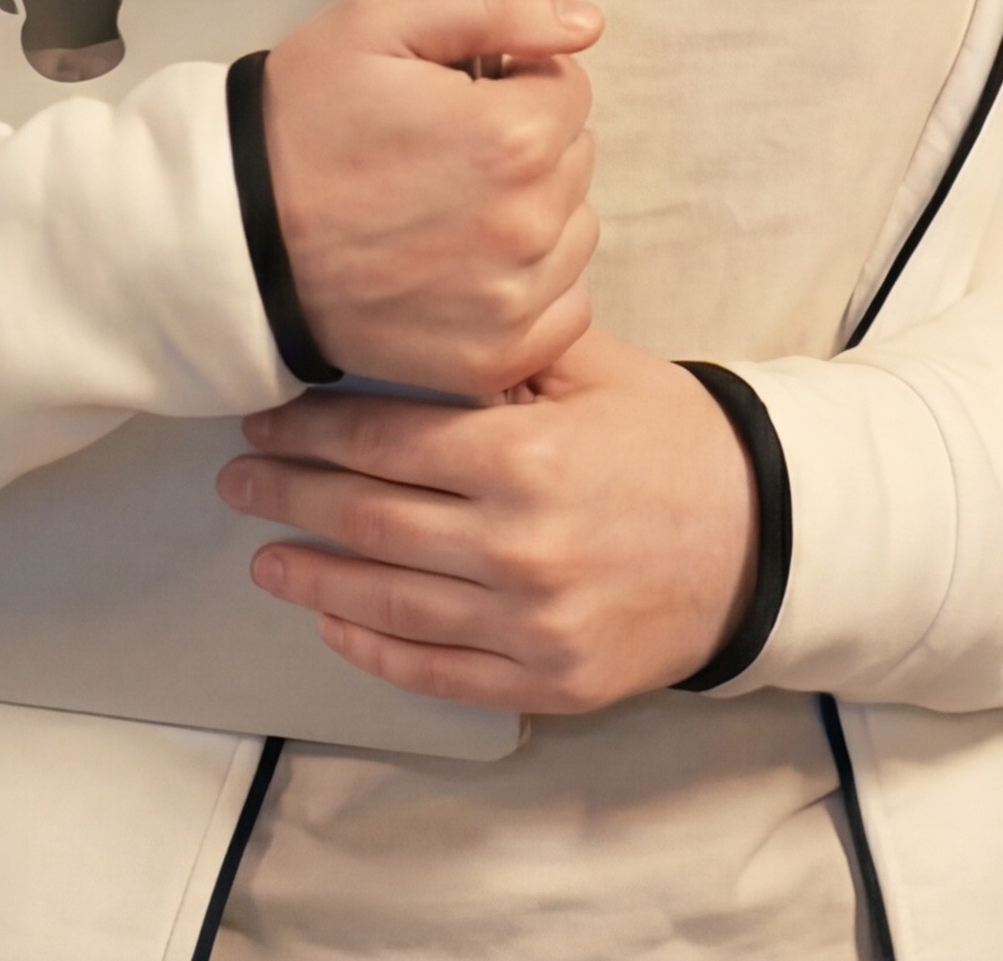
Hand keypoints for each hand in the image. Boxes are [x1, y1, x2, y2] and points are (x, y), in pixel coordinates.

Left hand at [220, 331, 760, 715]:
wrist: (764, 541)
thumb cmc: (677, 443)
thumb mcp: (602, 370)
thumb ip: (510, 349)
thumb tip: (415, 322)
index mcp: (526, 456)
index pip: (386, 439)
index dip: (312, 428)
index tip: (267, 420)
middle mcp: (516, 545)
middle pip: (369, 518)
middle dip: (290, 494)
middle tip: (239, 479)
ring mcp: (527, 624)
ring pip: (385, 601)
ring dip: (311, 576)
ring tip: (265, 556)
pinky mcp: (543, 681)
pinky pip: (433, 671)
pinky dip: (372, 648)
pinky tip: (333, 622)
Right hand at [259, 0, 604, 395]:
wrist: (228, 238)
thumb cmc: (295, 129)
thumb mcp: (378, 22)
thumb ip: (496, 4)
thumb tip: (583, 23)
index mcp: (510, 137)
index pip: (568, 86)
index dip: (511, 81)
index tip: (454, 100)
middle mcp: (523, 224)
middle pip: (574, 158)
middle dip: (523, 144)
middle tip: (438, 154)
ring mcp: (509, 299)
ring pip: (573, 230)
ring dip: (530, 213)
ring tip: (445, 208)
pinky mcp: (492, 356)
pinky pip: (564, 309)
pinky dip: (530, 286)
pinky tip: (469, 265)